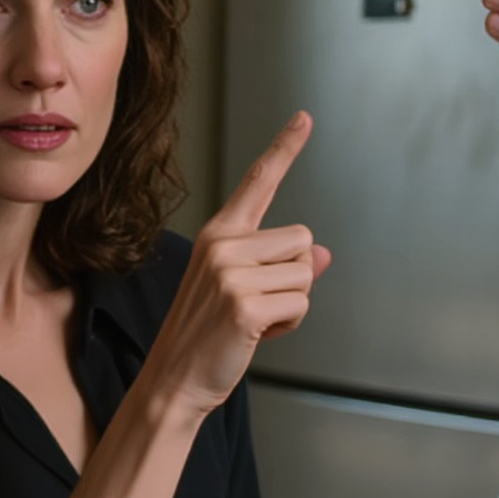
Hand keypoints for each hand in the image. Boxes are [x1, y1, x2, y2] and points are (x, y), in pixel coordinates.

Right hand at [143, 113, 332, 418]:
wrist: (174, 380)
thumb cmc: (207, 335)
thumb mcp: (242, 291)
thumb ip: (282, 267)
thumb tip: (325, 256)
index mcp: (218, 234)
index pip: (258, 182)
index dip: (285, 148)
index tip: (304, 117)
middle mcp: (222, 245)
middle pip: (304, 240)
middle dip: (294, 277)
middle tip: (257, 304)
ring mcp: (230, 273)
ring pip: (306, 274)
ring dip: (292, 304)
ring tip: (254, 320)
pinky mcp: (244, 304)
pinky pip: (300, 304)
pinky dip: (289, 325)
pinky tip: (256, 335)